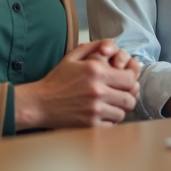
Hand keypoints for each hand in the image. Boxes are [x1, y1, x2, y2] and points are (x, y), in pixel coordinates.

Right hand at [13, 40, 138, 129]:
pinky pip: (112, 125)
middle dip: (127, 96)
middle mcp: (98, 90)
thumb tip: (114, 46)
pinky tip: (100, 115)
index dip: (131, 81)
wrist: (39, 103)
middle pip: (129, 98)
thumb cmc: (57, 80)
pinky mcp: (91, 125)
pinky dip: (109, 121)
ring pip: (122, 113)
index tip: (125, 82)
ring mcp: (95, 109)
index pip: (129, 79)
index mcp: (96, 71)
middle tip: (119, 95)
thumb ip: (95, 46)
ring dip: (118, 109)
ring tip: (108, 105)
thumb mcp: (73, 56)